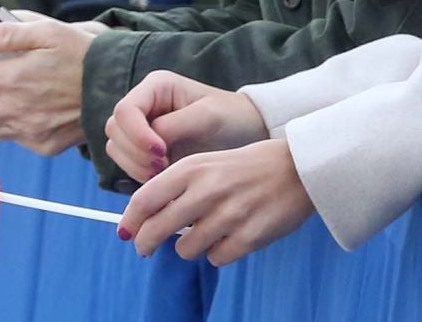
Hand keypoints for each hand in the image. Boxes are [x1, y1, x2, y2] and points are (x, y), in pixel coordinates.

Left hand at [0, 14, 101, 155]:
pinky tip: (16, 107)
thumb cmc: (81, 53)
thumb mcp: (47, 31)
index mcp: (14, 79)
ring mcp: (28, 132)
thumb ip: (7, 33)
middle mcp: (16, 110)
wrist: (115, 85)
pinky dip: (4, 124)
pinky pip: (10, 138)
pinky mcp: (41, 145)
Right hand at [104, 71, 268, 182]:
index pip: (125, 110)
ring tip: (166, 172)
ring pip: (117, 149)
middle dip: (135, 153)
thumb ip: (175, 125)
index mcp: (155, 87)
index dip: (136, 134)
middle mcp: (144, 106)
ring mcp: (142, 129)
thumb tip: (150, 142)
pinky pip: (129, 165)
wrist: (247, 133)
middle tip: (163, 166)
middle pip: (115, 130)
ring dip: (135, 166)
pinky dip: (140, 175)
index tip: (161, 152)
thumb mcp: (208, 116)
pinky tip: (165, 179)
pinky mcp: (146, 151)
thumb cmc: (231, 117)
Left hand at [117, 139, 314, 265]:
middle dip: (145, 243)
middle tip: (145, 247)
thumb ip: (175, 187)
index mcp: (192, 169)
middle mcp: (206, 191)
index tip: (125, 232)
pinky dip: (219, 252)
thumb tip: (144, 220)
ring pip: (186, 249)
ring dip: (190, 246)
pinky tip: (230, 236)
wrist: (296, 168)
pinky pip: (216, 259)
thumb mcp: (206, 163)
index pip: (145, 200)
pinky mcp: (247, 237)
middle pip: (157, 230)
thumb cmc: (244, 167)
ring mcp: (227, 216)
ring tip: (206, 231)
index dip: (130, 221)